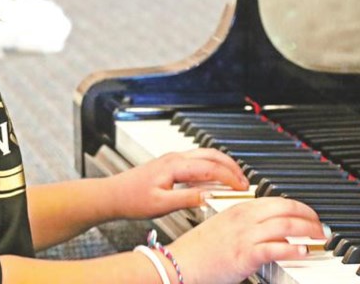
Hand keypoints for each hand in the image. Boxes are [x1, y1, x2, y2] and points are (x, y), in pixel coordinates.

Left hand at [106, 148, 249, 219]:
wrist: (113, 194)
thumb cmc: (132, 199)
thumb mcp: (161, 204)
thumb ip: (186, 199)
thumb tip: (209, 197)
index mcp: (175, 166)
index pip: (210, 168)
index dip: (229, 178)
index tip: (242, 188)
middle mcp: (175, 158)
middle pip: (212, 155)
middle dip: (231, 166)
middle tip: (245, 181)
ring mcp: (173, 159)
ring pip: (205, 155)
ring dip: (223, 164)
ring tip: (235, 178)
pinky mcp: (171, 164)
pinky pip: (197, 160)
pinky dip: (212, 166)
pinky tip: (215, 179)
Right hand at [168, 197, 324, 283]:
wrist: (178, 264)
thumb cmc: (198, 251)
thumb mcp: (222, 228)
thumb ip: (244, 225)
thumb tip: (266, 230)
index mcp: (239, 209)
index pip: (278, 201)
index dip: (299, 208)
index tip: (309, 216)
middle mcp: (244, 218)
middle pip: (286, 209)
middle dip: (309, 217)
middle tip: (321, 227)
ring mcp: (245, 236)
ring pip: (285, 226)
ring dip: (307, 231)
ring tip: (318, 239)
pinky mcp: (245, 255)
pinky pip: (275, 248)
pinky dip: (293, 249)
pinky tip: (303, 252)